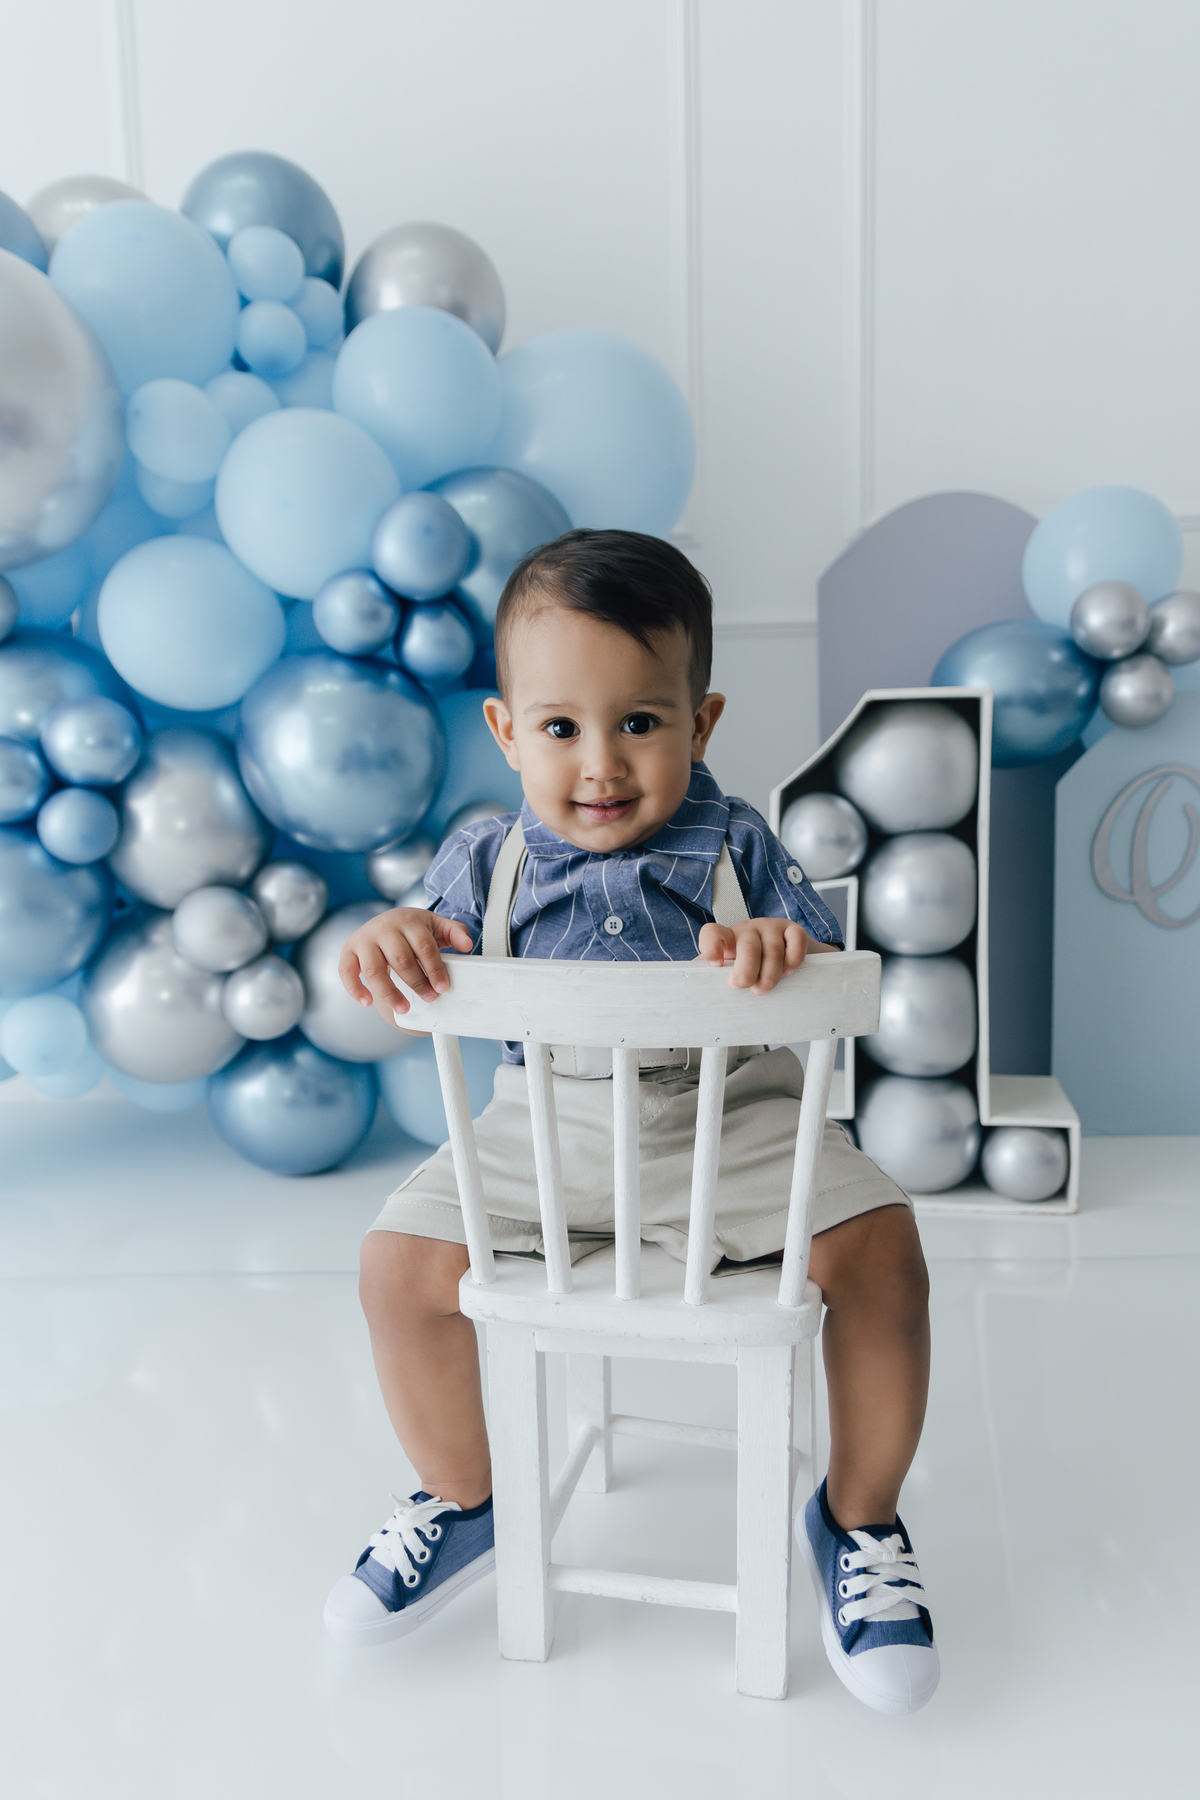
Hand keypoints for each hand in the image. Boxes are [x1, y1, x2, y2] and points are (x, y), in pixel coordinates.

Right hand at [338, 908, 473, 1021]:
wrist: (384, 921)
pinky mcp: (348, 951)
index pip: (423, 946)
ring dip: (390, 992)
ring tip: (405, 1008)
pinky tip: (367, 1003)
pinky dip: (355, 989)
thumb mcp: (435, 925)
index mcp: (407, 920)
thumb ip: (455, 932)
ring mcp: (363, 939)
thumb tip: (467, 945)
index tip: (443, 987)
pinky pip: (346, 972)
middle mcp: (383, 928)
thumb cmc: (412, 929)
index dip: (434, 968)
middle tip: (430, 997)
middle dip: (417, 982)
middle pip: (400, 959)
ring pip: (375, 970)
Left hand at [696, 916, 812, 993]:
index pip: (712, 932)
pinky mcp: (793, 929)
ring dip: (770, 975)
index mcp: (727, 939)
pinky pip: (796, 939)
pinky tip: (788, 972)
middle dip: (747, 972)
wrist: (785, 956)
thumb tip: (694, 994)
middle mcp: (748, 930)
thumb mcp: (730, 971)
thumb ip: (711, 979)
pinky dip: (793, 959)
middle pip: (747, 945)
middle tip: (746, 987)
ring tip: (764, 988)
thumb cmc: (752, 968)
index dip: (711, 946)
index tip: (716, 965)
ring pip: (772, 949)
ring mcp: (771, 927)